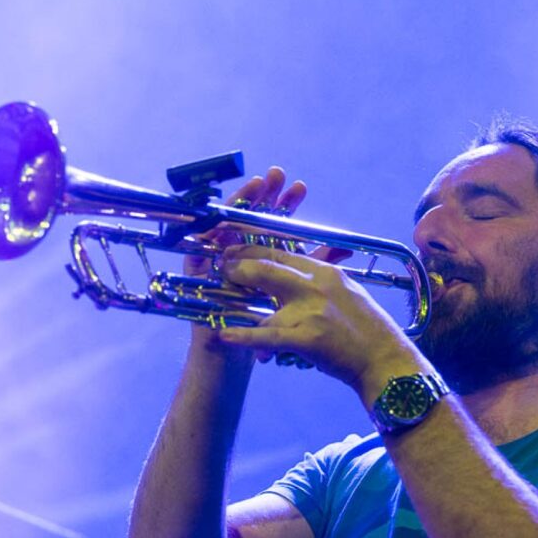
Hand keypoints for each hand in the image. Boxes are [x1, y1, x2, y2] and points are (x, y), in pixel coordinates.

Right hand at [184, 168, 306, 364]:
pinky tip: (222, 213)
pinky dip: (211, 227)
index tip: (299, 187)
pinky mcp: (196, 273)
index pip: (273, 224)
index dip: (285, 205)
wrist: (235, 363)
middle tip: (275, 174)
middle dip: (263, 195)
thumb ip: (313, 270)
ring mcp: (216, 262)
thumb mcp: (295, 298)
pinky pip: (202, 245)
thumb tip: (341, 248)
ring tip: (254, 183)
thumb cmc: (265, 335)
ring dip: (239, 203)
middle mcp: (238, 256)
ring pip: (225, 223)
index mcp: (262, 259)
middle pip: (249, 217)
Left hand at [214, 245, 427, 402]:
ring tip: (217, 306)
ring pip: (264, 298)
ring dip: (237, 302)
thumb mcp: (348, 294)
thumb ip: (323, 282)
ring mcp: (312, 310)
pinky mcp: (308, 338)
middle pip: (268, 266)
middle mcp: (317, 285)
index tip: (236, 253)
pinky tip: (223, 336)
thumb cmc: (369, 331)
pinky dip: (243, 337)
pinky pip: (268, 335)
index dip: (254, 250)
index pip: (283, 253)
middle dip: (239, 266)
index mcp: (327, 272)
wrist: (386, 361)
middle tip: (222, 269)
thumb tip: (299, 276)